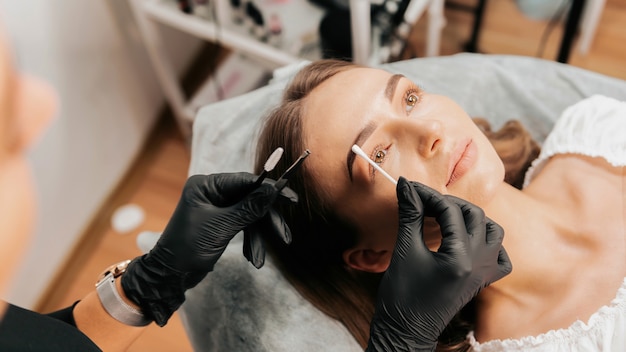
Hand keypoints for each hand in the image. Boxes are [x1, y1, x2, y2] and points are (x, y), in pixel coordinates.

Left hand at [121, 172, 296, 325]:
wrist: (170, 275)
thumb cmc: (189, 247)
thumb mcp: (223, 226)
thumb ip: (250, 207)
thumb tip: (274, 190)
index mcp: (207, 185)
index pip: (246, 181)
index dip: (270, 189)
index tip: (291, 199)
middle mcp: (212, 192)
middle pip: (251, 199)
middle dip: (266, 221)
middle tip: (284, 236)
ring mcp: (217, 207)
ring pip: (250, 215)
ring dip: (258, 237)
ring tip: (259, 259)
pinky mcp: (221, 222)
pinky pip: (244, 225)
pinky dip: (250, 241)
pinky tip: (253, 258)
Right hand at [366, 177, 511, 350]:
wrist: (405, 331)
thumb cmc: (400, 295)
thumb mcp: (404, 251)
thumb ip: (410, 215)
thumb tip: (407, 186)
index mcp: (460, 257)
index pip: (450, 211)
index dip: (428, 195)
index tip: (409, 188)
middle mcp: (479, 264)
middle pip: (475, 215)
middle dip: (449, 203)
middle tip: (424, 201)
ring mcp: (483, 274)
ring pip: (493, 232)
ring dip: (472, 218)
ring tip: (446, 217)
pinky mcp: (481, 283)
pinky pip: (499, 257)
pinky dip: (489, 243)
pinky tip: (469, 241)